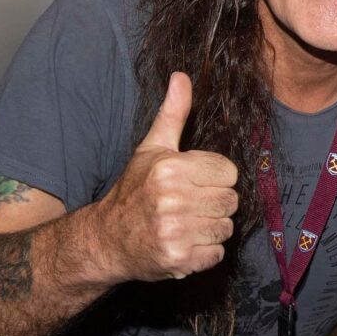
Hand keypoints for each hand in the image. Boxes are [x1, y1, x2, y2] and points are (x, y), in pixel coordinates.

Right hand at [93, 72, 238, 282]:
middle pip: (231, 200)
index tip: (195, 182)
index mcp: (172, 168)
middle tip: (191, 205)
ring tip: (187, 224)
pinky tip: (185, 242)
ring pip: (226, 228)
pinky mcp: (179, 259)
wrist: (105, 240)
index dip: (215, 178)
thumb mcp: (152, 149)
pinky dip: (205, 252)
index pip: (229, 171)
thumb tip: (181, 76)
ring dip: (211, 228)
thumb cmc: (134, 190)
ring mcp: (176, 231)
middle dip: (215, 203)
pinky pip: (217, 254)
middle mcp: (173, 200)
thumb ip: (173, 114)